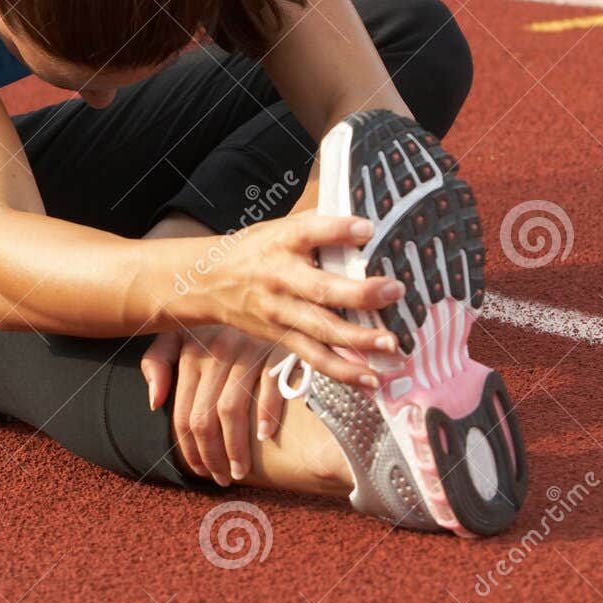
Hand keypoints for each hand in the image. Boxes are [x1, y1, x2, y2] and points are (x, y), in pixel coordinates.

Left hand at [142, 326, 283, 486]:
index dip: (189, 449)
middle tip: (221, 478)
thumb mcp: (179, 331)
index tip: (200, 470)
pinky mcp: (278, 348)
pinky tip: (265, 438)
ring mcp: (248, 348)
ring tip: (239, 471)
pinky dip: (266, 414)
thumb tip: (153, 403)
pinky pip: (269, 387)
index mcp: (190, 349)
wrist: (262, 292)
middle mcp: (217, 350)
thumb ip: (158, 361)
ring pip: (232, 410)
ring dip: (236, 448)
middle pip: (205, 417)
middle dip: (211, 456)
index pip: (183, 413)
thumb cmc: (216, 321)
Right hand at [207, 212, 402, 388]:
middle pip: (321, 290)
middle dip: (360, 294)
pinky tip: (370, 380)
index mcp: (282, 242)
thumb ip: (317, 224)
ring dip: (358, 340)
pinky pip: (314, 358)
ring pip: (321, 330)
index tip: (368, 229)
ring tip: (390, 344)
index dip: (339, 231)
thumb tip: (364, 222)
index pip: (310, 233)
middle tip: (394, 291)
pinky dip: (343, 371)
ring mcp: (280, 312)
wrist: (207, 282)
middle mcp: (281, 278)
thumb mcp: (278, 228)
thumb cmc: (254, 250)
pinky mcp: (281, 337)